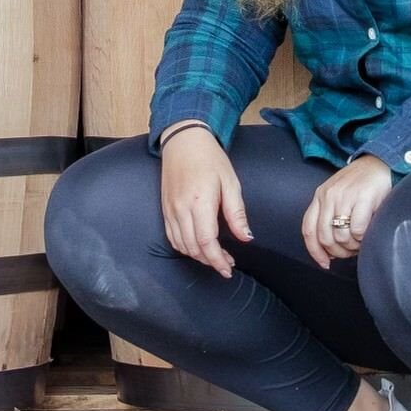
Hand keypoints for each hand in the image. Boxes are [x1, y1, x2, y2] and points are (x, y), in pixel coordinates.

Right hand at [159, 126, 251, 279]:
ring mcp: (170, 210)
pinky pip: (172, 237)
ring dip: (198, 256)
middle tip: (227, 264)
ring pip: (181, 245)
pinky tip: (197, 247)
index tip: (228, 269)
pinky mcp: (165, 209)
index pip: (206, 241)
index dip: (217, 259)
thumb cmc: (210, 159)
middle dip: (210, 261)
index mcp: (200, 201)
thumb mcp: (230, 182)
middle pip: (193, 247)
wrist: (183, 141)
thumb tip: (246, 237)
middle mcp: (181, 209)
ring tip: (214, 257)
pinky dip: (184, 248)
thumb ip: (236, 213)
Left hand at [301, 154, 392, 270]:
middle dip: (338, 252)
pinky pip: (357, 230)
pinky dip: (362, 238)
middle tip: (350, 251)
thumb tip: (328, 250)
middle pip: (325, 237)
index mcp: (320, 196)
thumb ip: (329, 217)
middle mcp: (329, 195)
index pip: (309, 230)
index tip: (324, 263)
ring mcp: (345, 196)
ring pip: (341, 236)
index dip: (315, 251)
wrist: (382, 163)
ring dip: (352, 246)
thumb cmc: (361, 184)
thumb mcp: (338, 196)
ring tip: (361, 241)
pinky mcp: (362, 198)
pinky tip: (367, 233)